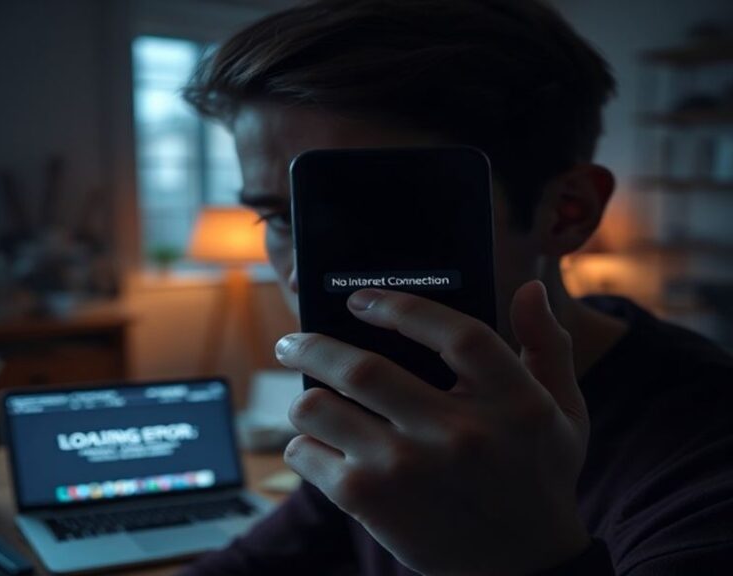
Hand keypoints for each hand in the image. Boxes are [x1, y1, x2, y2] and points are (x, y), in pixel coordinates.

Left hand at [276, 281, 590, 575]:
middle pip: (362, 369)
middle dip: (311, 346)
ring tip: (307, 399)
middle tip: (291, 342)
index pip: (454, 333)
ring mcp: (409, 470)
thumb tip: (531, 288)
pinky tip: (317, 445)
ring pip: (319, 409)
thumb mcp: (564, 413)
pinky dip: (303, 445)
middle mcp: (458, 433)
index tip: (361, 299)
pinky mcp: (372, 503)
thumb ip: (547, 348)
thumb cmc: (536, 477)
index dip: (400, 307)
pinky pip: (309, 455)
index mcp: (512, 401)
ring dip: (303, 398)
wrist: (522, 568)